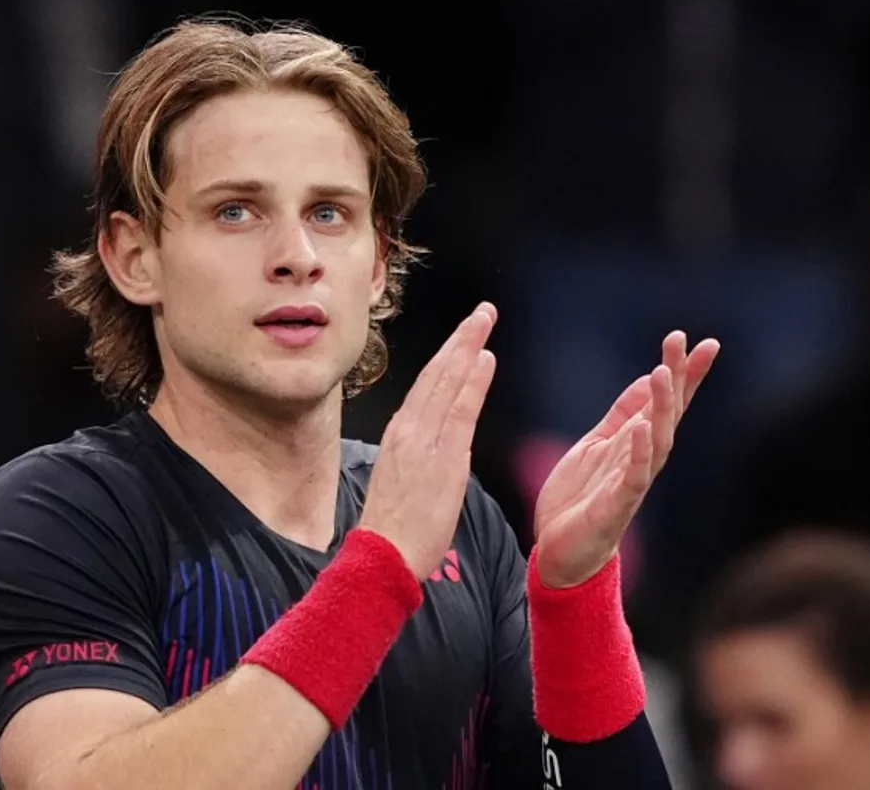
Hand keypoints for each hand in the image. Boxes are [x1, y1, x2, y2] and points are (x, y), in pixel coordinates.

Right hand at [360, 303, 497, 578]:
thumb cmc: (395, 530)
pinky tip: (485, 359)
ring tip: (485, 321)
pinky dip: (472, 381)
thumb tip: (438, 444)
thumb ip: (421, 455)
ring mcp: (425, 441)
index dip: (448, 357)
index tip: (465, 336)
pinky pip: (460, 410)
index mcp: (400, 435)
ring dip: (467, 347)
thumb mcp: (402, 480)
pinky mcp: (442, 458)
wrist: (384, 557)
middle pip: (438, 374)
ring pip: (447, 383)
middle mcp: (410, 430)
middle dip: (461, 339)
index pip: (428, 386)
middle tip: (482, 312)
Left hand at [533, 331, 719, 587]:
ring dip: (661, 408)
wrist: (559, 551)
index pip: (668, 403)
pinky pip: (633, 477)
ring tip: (662, 373)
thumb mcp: (598, 444)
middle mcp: (643, 460)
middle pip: (668, 414)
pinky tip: (642, 427)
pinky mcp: (616, 506)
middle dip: (678, 378)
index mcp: (636, 443)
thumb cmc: (581, 499)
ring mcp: (632, 483)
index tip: (705, 343)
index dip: (686, 373)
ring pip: (657, 441)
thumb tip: (649, 377)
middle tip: (684, 343)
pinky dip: (639, 452)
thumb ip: (623, 414)